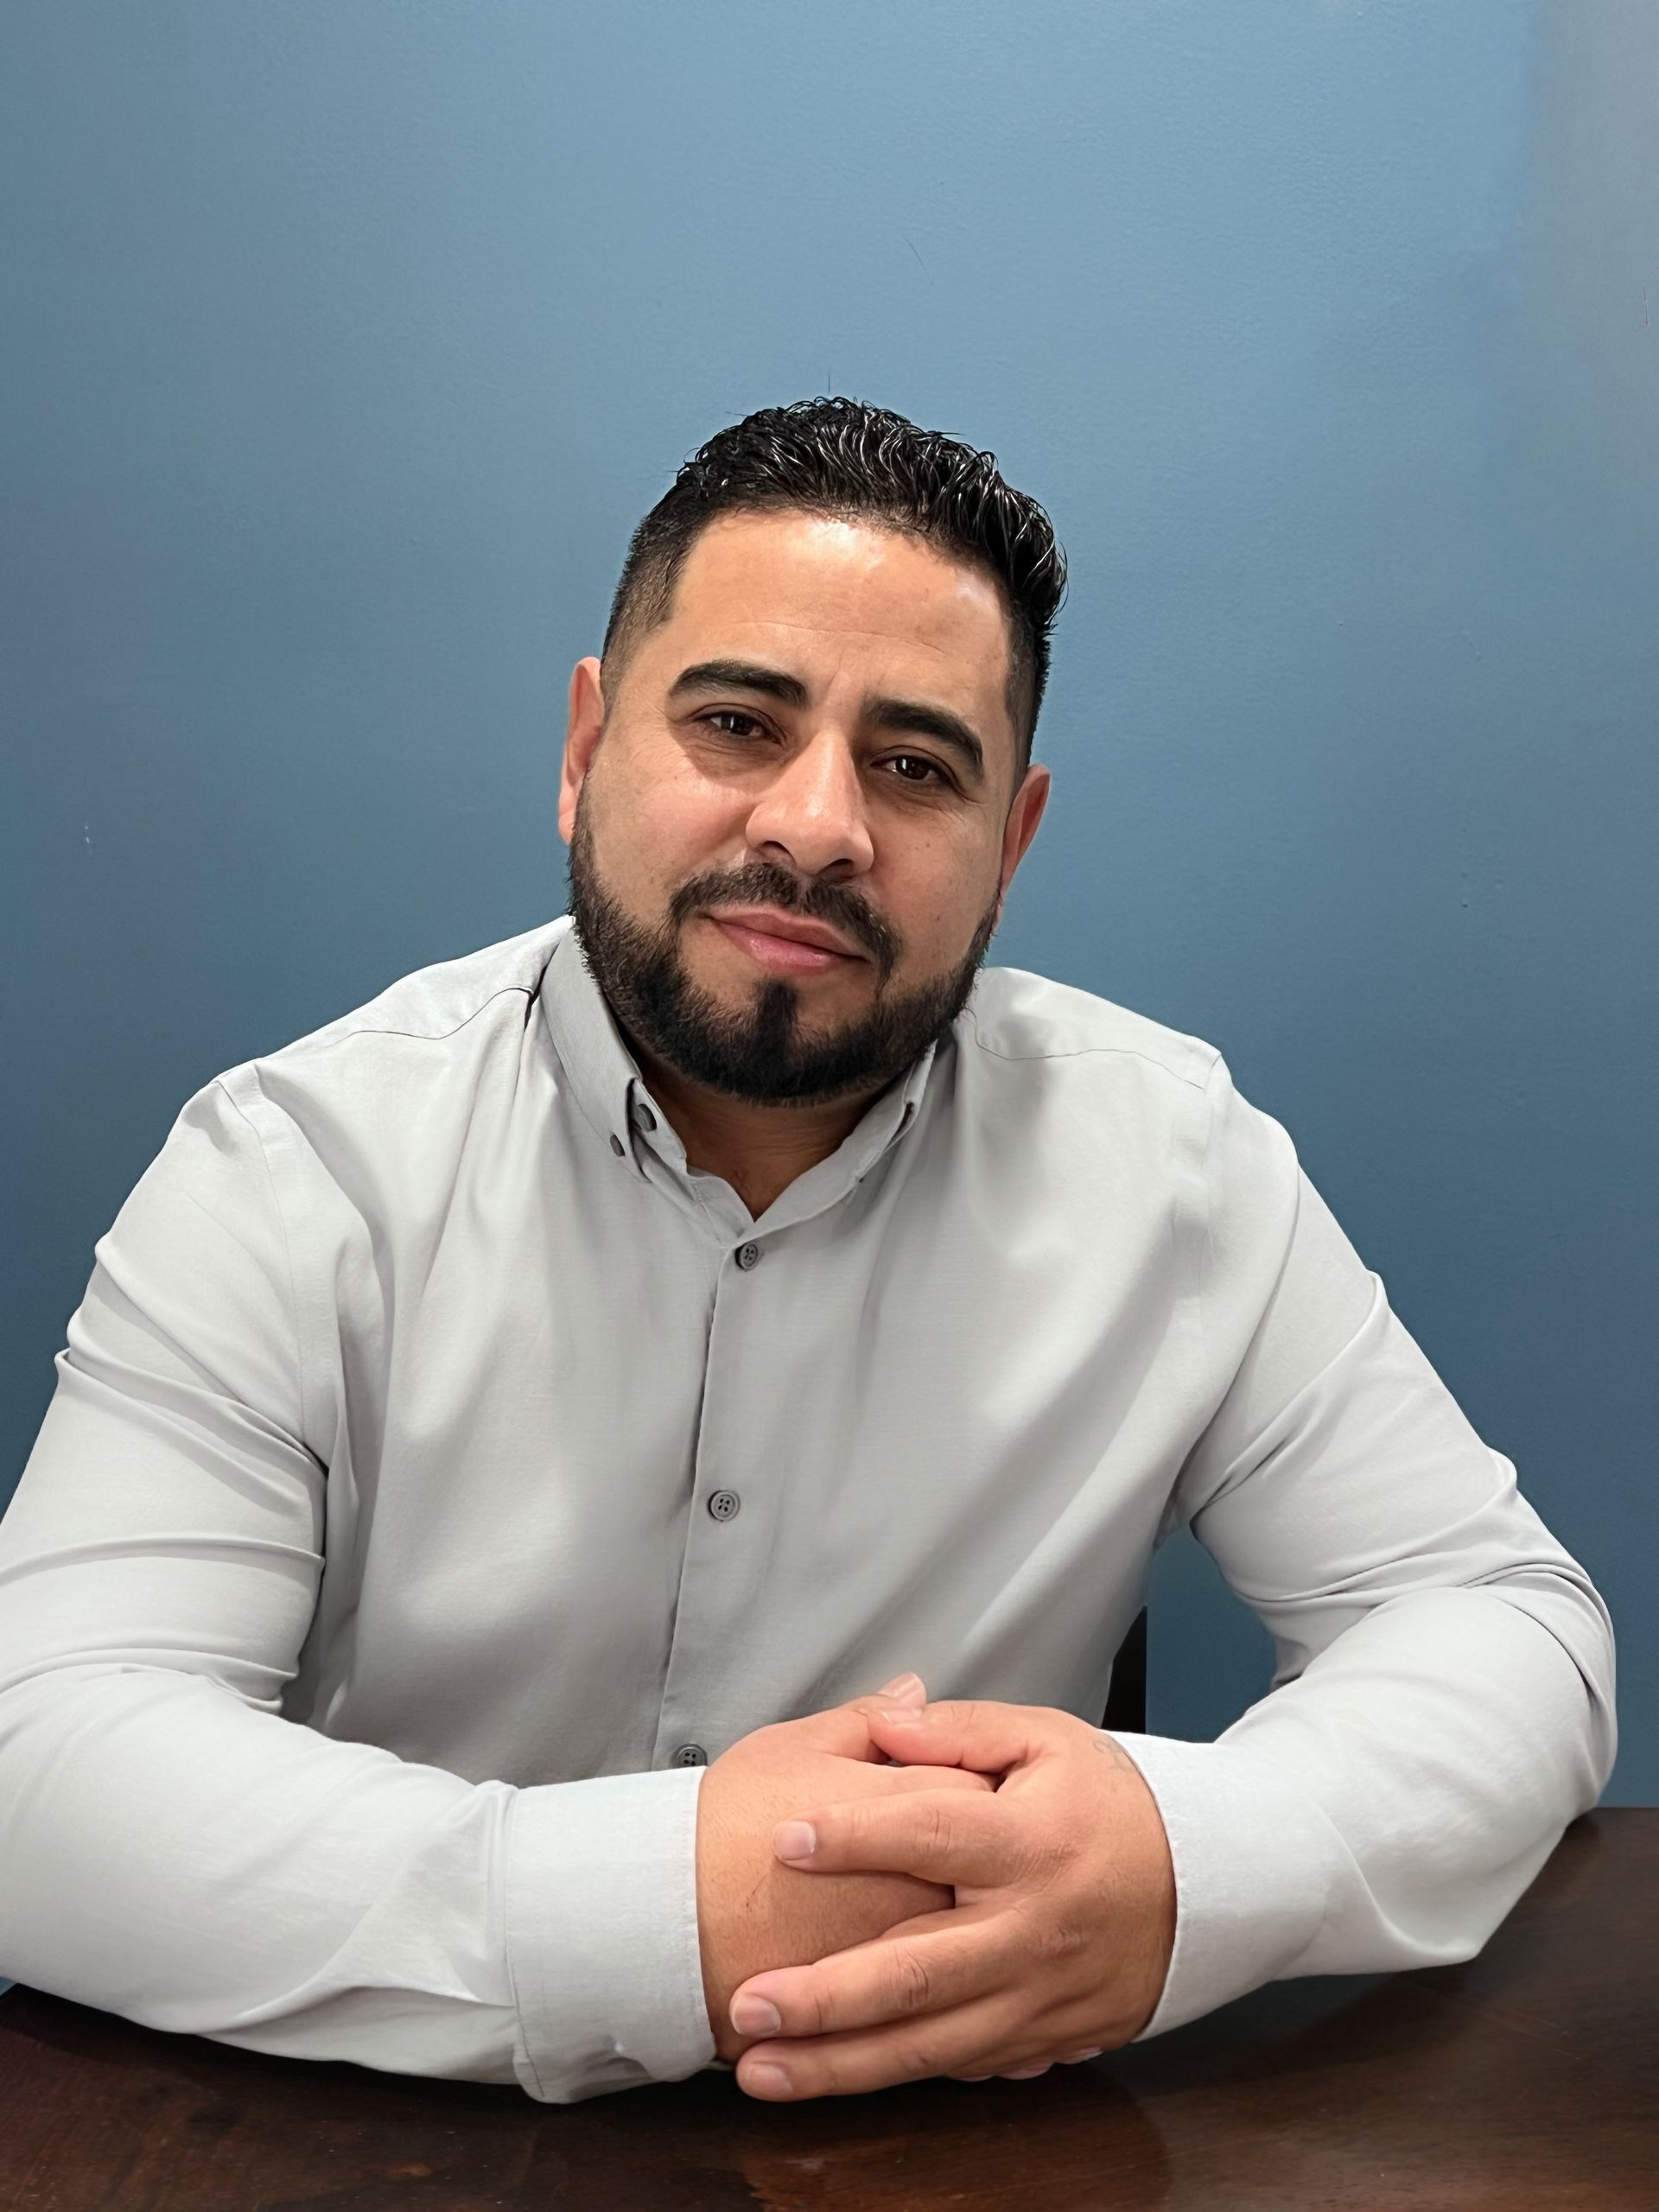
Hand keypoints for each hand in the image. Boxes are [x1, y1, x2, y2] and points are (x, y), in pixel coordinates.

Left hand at [724, 1699, 1176, 2098]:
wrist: (1205, 1885)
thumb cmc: (1111, 1804)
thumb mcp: (1046, 1739)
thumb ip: (958, 1730)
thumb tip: (886, 1719)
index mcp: (1032, 1844)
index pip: (931, 1836)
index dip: (855, 1835)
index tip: (784, 1838)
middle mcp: (1033, 1931)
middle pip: (917, 1973)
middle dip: (825, 1997)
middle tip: (749, 2002)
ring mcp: (1038, 1999)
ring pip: (928, 2046)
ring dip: (841, 2063)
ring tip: (763, 2067)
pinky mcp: (1042, 2041)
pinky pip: (960, 2066)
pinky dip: (895, 2076)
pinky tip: (834, 2077)